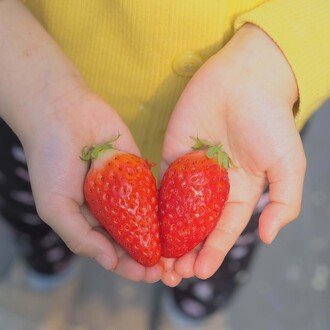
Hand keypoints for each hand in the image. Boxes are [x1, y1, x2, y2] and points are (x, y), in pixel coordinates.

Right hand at [19, 89, 163, 282]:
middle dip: (149, 256)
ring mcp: (125, 191)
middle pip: (133, 239)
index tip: (147, 275)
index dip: (128, 266)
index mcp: (88, 221)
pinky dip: (167, 210)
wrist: (64, 115)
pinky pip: (155, 194)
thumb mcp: (54, 205)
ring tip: (178, 254)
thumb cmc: (50, 160)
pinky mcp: (139, 172)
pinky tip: (182, 222)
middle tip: (168, 270)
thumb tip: (109, 262)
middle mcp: (109, 209)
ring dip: (162, 238)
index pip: (111, 251)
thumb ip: (79, 236)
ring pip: (147, 220)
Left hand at [161, 24, 305, 280]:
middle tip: (171, 273)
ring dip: (167, 236)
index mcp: (239, 191)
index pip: (224, 229)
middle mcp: (213, 186)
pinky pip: (160, 185)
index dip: (213, 251)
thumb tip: (267, 236)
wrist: (243, 79)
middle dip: (185, 250)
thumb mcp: (287, 163)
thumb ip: (283, 201)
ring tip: (156, 259)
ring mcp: (191, 171)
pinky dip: (153, 207)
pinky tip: (145, 225)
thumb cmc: (269, 119)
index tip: (199, 272)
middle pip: (196, 226)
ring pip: (175, 211)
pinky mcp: (172, 154)